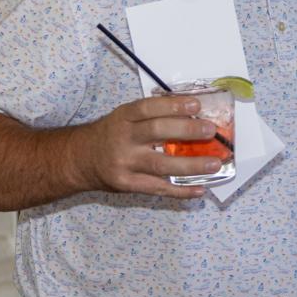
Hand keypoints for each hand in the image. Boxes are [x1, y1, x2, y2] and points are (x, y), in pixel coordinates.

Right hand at [72, 94, 220, 198]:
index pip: (149, 108)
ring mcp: (125, 164)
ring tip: (215, 164)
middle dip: (187, 131)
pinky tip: (200, 190)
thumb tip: (194, 114)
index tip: (197, 106)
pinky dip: (181, 191)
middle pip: (157, 132)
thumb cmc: (112, 133)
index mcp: (124, 117)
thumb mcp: (125, 117)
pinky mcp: (127, 184)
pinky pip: (157, 188)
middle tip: (210, 131)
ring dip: (191, 165)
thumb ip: (152, 115)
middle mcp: (123, 138)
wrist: (81, 159)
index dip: (173, 106)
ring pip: (161, 165)